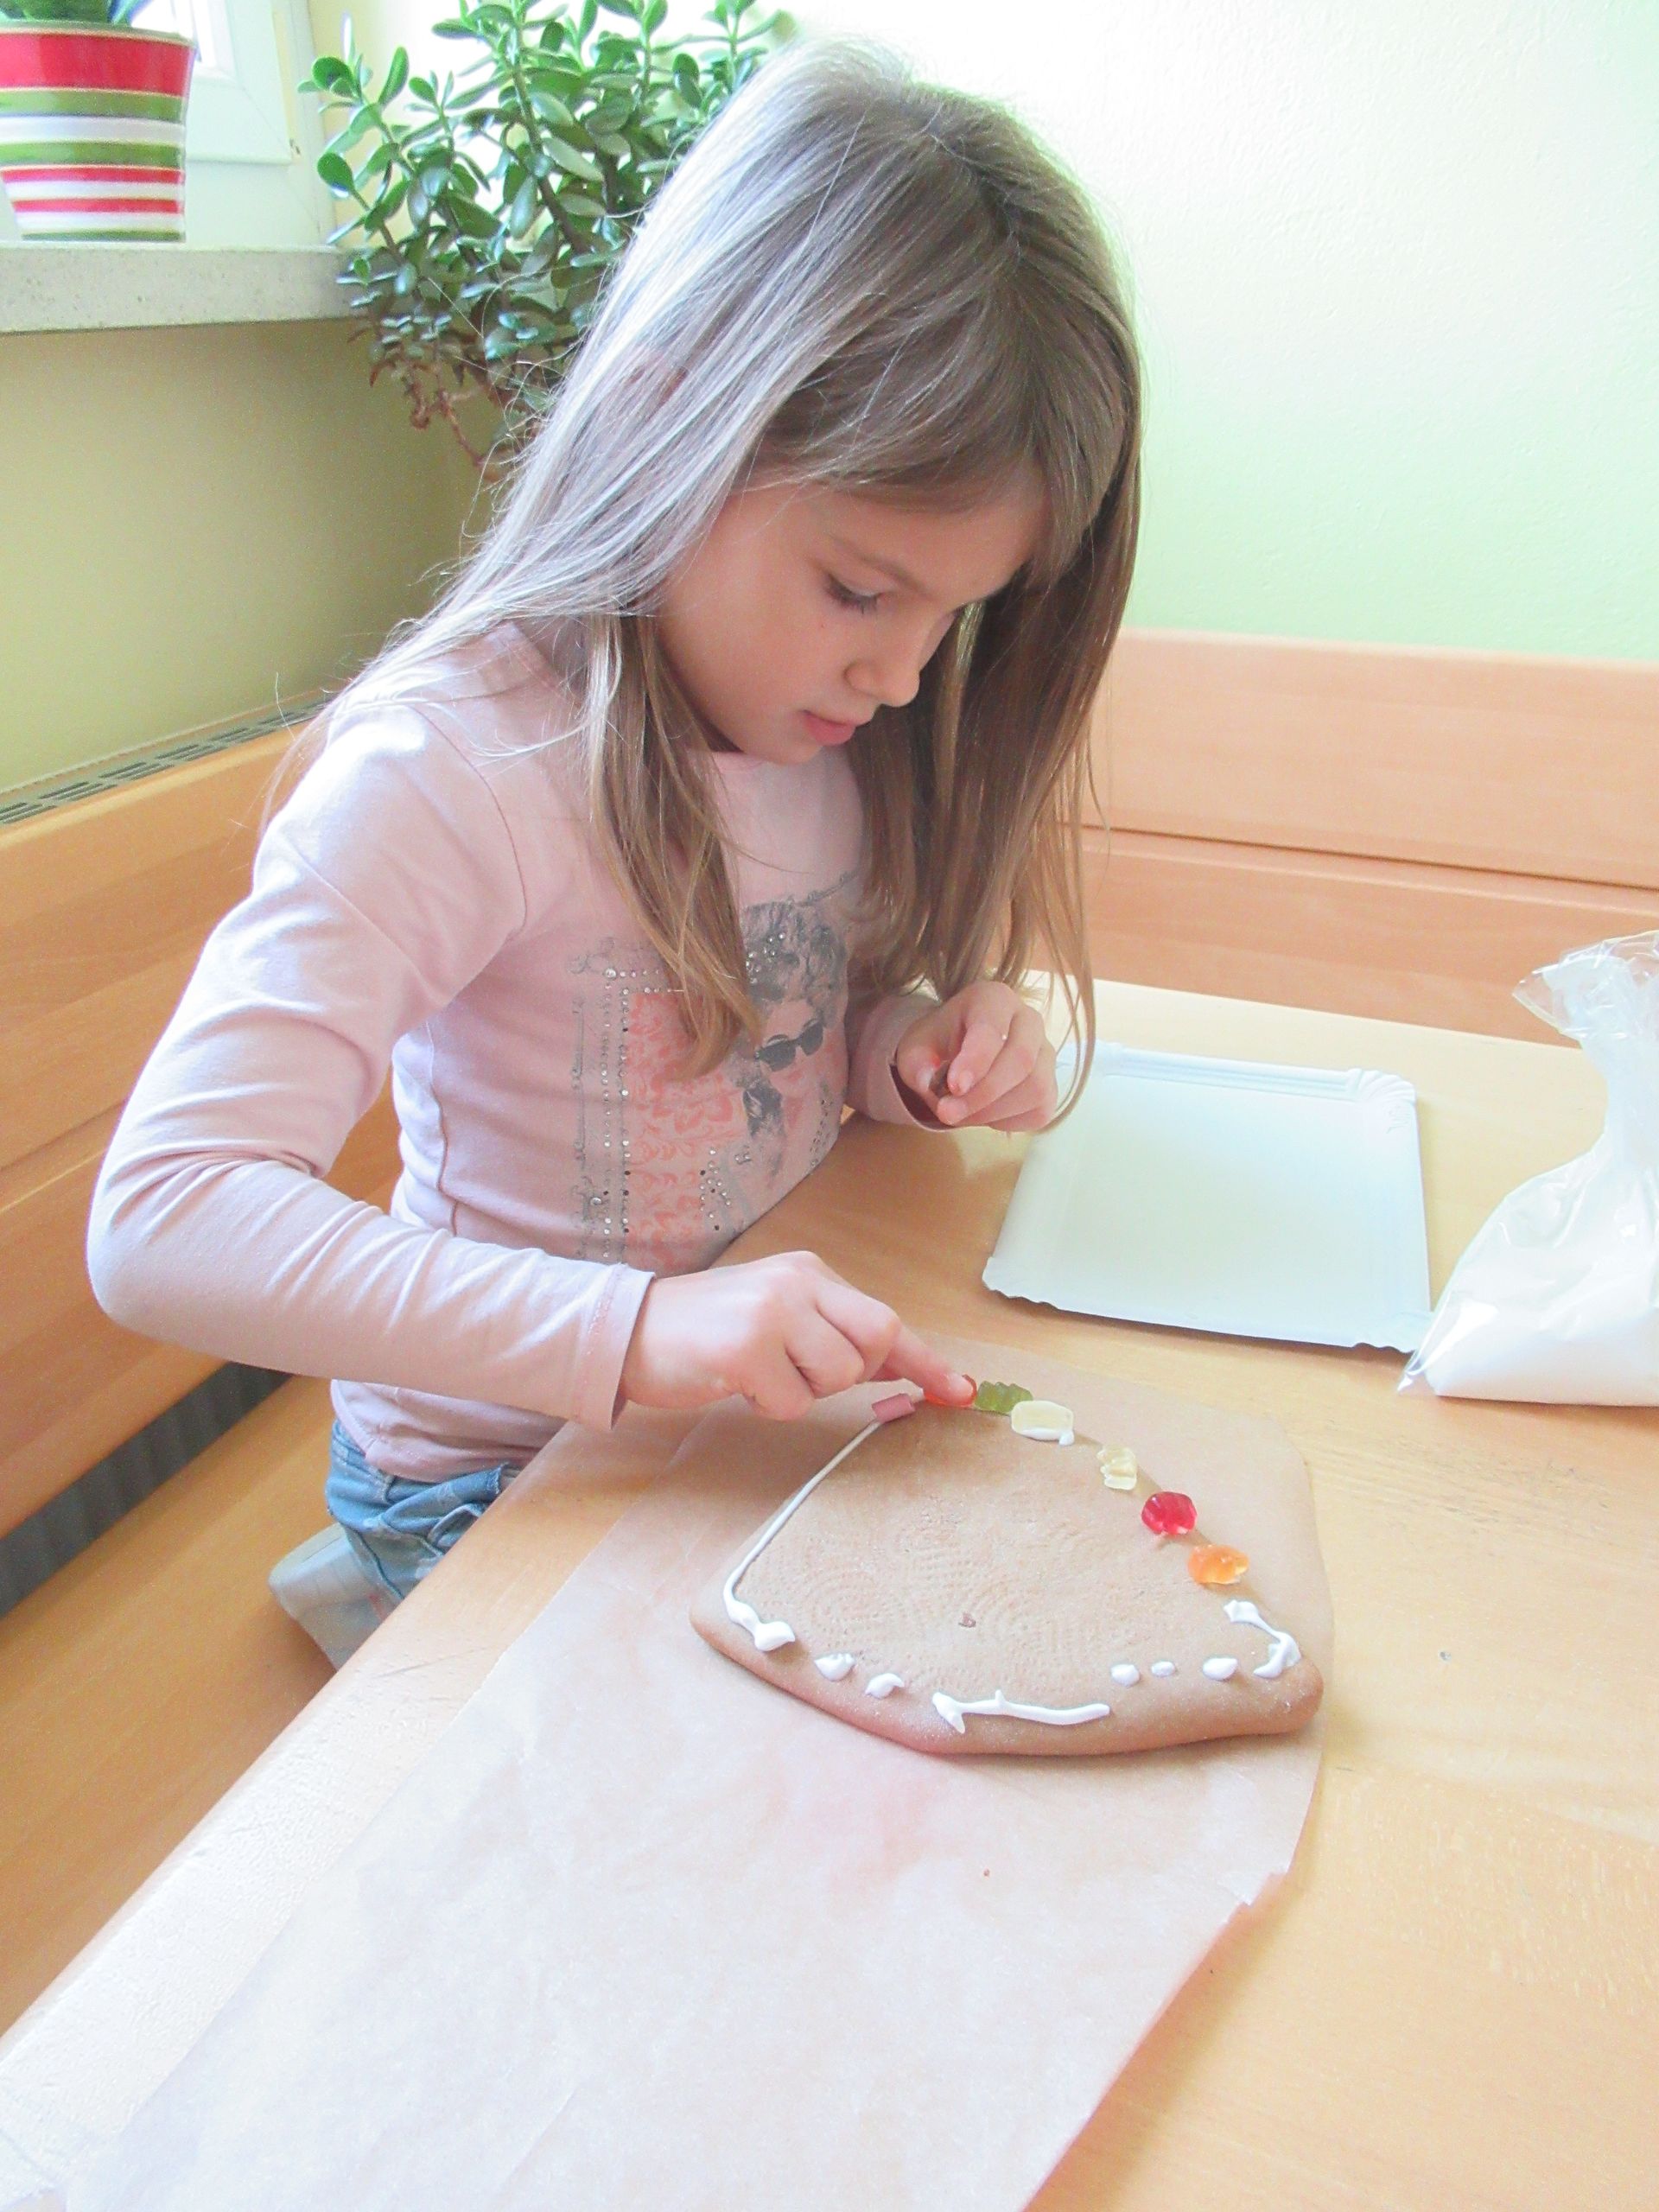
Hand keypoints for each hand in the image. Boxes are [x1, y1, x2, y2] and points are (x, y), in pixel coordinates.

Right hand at [618, 1249, 977, 1420]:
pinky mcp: (745, 1348)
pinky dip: (768, 1406)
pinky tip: (735, 1384)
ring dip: (804, 1392)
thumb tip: (899, 1371)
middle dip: (854, 1372)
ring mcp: (772, 1312)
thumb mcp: (777, 1320)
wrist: (629, 1332)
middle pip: (877, 1338)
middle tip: (806, 1375)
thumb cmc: (707, 1333)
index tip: (961, 1392)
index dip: (926, 1361)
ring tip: (760, 1375)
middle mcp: (797, 1282)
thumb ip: (833, 1336)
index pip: (884, 1319)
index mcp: (809, 1272)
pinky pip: (791, 1402)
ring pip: (837, 1376)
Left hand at [892, 980, 1058, 1131]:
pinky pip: (1039, 1110)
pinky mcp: (1051, 1086)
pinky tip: (983, 1114)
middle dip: (982, 1094)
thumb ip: (919, 1067)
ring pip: (1035, 1088)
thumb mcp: (914, 1052)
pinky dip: (1006, 1121)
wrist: (955, 1054)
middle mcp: (1028, 1020)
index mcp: (993, 998)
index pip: (992, 1029)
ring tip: (961, 1114)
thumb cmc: (938, 1046)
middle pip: (1021, 1060)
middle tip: (948, 1113)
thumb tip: (932, 1084)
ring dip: (992, 1111)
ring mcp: (1045, 1053)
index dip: (975, 1061)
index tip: (954, 1087)